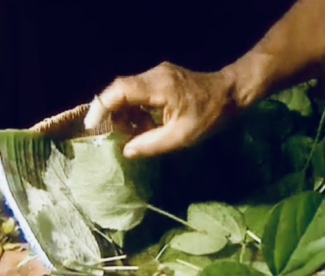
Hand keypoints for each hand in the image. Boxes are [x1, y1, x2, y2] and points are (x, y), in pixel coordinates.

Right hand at [84, 62, 236, 158]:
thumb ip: (151, 144)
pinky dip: (137, 109)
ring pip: (129, 91)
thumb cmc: (211, 116)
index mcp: (158, 86)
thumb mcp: (182, 136)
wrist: (232, 93)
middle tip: (118, 135)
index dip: (101, 107)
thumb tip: (126, 151)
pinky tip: (146, 124)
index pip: (119, 91)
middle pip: (120, 90)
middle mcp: (154, 74)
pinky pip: (140, 91)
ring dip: (127, 112)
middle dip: (114, 113)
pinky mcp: (162, 77)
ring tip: (137, 133)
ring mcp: (158, 74)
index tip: (92, 126)